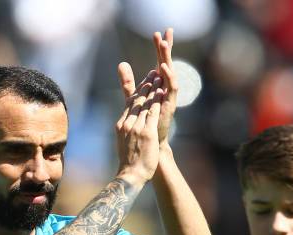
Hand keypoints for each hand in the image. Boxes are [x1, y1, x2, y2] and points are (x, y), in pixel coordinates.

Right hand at [115, 71, 163, 184]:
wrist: (130, 174)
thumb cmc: (129, 163)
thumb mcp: (125, 143)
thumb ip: (127, 132)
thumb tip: (127, 129)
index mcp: (121, 125)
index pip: (129, 104)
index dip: (137, 91)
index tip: (143, 82)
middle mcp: (127, 123)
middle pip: (136, 100)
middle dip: (145, 85)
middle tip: (152, 73)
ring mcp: (136, 127)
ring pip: (145, 103)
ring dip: (152, 88)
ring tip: (158, 77)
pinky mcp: (147, 132)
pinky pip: (153, 113)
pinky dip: (157, 101)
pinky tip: (162, 92)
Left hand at [118, 28, 177, 144]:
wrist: (150, 144)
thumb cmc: (144, 123)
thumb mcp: (133, 98)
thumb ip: (128, 83)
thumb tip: (121, 64)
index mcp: (158, 86)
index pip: (159, 62)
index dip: (159, 49)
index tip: (157, 33)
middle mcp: (165, 90)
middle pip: (165, 64)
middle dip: (165, 49)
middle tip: (166, 32)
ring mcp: (168, 97)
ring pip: (170, 74)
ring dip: (167, 59)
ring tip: (165, 44)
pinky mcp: (170, 106)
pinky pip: (171, 89)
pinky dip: (168, 78)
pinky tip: (162, 68)